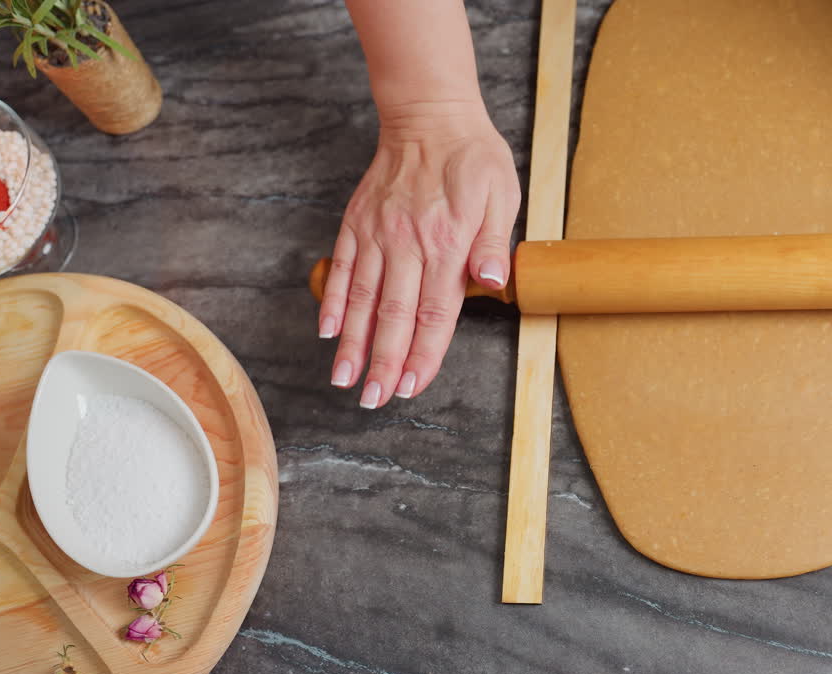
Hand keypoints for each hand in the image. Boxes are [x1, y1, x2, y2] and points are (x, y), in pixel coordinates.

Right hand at [319, 101, 519, 407]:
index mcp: (448, 244)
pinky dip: (335, 301)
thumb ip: (493, 244)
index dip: (424, 354)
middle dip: (384, 362)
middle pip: (395, 316)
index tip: (412, 386)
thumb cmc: (474, 159)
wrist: (430, 115)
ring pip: (364, 299)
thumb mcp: (503, 196)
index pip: (436, 313)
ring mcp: (378, 234)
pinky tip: (328, 332)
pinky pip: (343, 267)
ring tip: (344, 379)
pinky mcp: (358, 222)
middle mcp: (409, 244)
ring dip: (353, 343)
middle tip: (373, 399)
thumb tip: (495, 285)